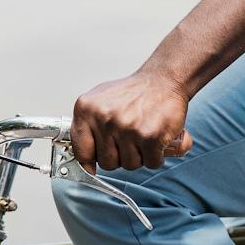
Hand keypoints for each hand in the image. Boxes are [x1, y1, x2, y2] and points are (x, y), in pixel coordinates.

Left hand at [71, 70, 192, 172]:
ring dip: (140, 155)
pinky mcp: (150, 137)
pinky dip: (157, 155)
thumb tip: (84, 162)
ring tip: (143, 134)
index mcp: (87, 109)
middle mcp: (105, 118)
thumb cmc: (134, 92)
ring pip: (130, 165)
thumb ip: (86, 128)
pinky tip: (156, 138)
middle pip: (107, 163)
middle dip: (121, 156)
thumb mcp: (100, 102)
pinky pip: (151, 163)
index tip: (94, 165)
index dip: (90, 161)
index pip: (81, 152)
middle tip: (129, 138)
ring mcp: (127, 128)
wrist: (164, 80)